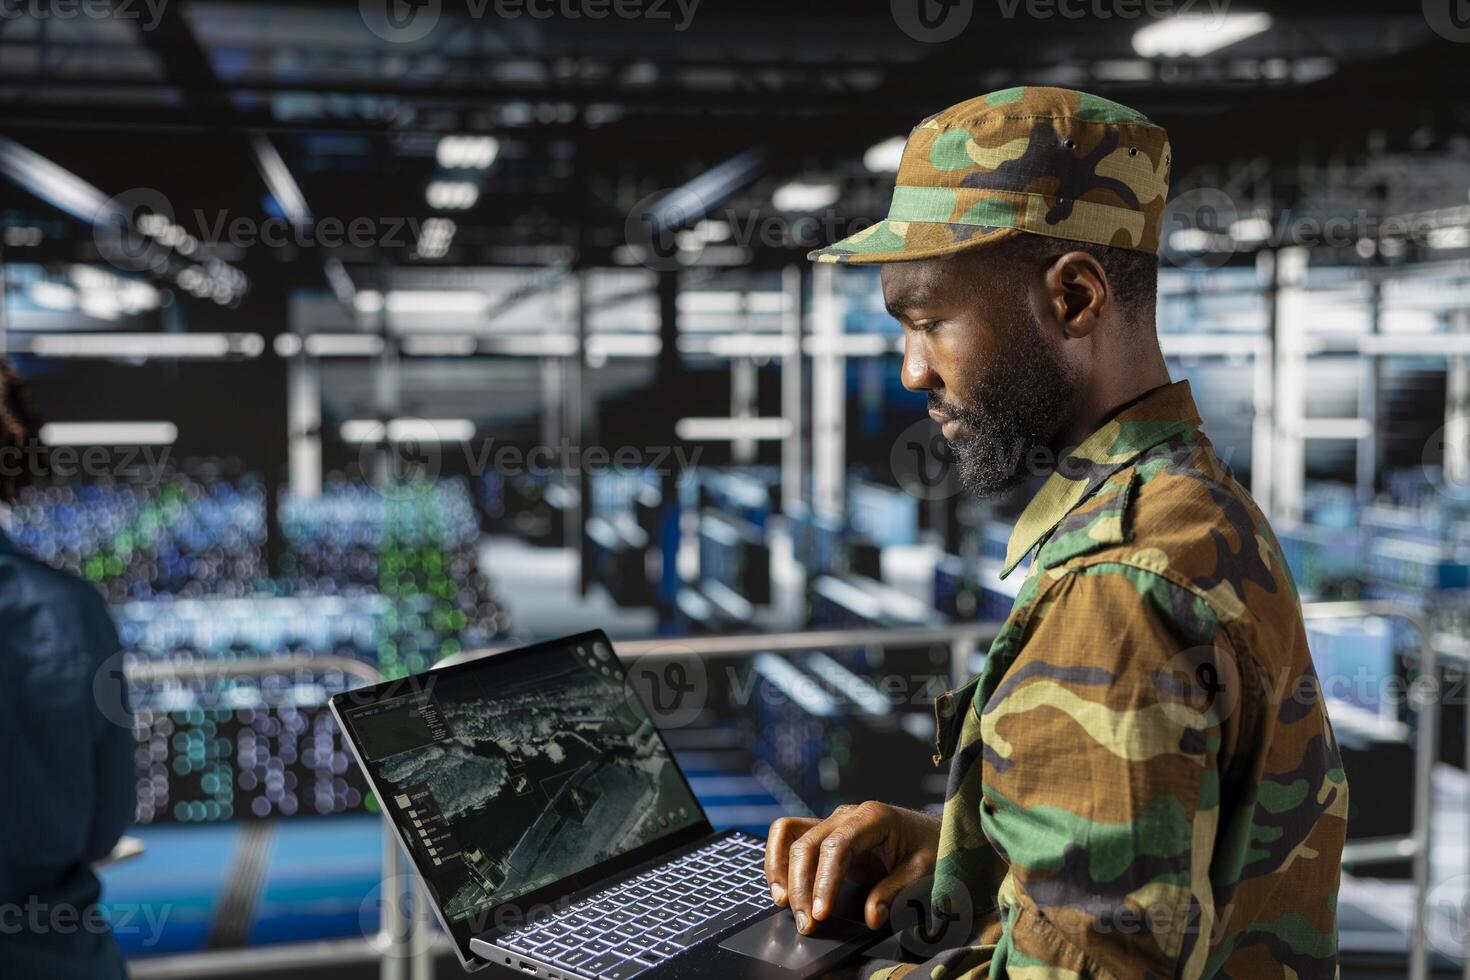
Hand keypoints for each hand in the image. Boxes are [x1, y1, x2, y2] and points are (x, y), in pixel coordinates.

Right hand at [764, 801, 939, 935]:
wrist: (935, 834)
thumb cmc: (931, 848)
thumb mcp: (922, 872)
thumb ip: (895, 892)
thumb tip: (871, 917)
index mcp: (873, 817)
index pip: (836, 846)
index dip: (824, 881)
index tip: (821, 913)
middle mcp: (847, 815)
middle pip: (807, 844)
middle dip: (801, 886)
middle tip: (806, 923)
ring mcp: (834, 823)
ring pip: (791, 837)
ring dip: (781, 871)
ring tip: (784, 904)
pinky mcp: (827, 836)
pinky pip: (792, 839)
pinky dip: (780, 861)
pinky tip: (783, 887)